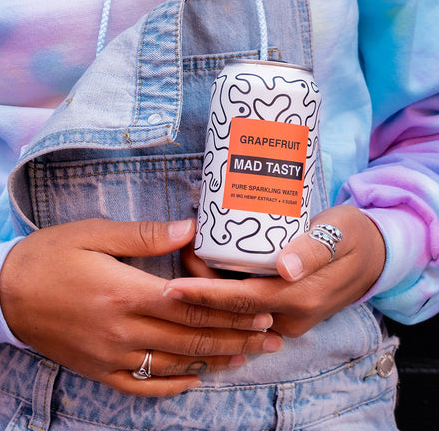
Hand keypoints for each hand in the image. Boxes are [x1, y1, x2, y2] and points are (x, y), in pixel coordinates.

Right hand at [0, 218, 281, 396]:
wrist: (2, 292)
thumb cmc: (49, 255)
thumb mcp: (94, 233)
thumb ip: (145, 235)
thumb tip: (190, 229)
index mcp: (124, 291)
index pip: (190, 306)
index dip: (230, 311)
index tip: (261, 311)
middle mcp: (121, 330)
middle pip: (189, 338)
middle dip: (235, 338)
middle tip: (271, 339)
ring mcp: (109, 356)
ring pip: (173, 364)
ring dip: (213, 361)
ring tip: (246, 358)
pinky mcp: (97, 370)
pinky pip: (142, 386)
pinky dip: (172, 386)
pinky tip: (194, 381)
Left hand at [164, 205, 385, 337]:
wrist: (376, 255)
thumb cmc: (353, 235)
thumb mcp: (339, 232)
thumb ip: (314, 250)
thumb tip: (286, 269)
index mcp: (302, 298)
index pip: (243, 301)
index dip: (206, 295)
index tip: (174, 286)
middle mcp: (292, 316)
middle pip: (233, 308)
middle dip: (199, 290)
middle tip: (177, 256)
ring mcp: (289, 318)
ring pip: (238, 310)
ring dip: (210, 290)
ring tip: (188, 256)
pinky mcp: (286, 312)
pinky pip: (249, 306)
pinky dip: (226, 291)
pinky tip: (210, 269)